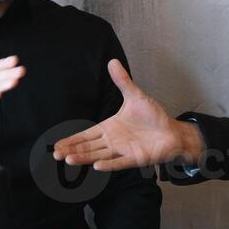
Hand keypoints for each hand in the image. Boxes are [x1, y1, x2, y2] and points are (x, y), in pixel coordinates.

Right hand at [50, 60, 201, 170]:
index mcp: (109, 128)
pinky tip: (97, 166)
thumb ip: (122, 81)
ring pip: (99, 155)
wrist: (172, 131)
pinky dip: (109, 164)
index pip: (86, 135)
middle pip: (88, 147)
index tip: (56, 145)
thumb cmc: (153, 117)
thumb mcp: (135, 96)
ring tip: (69, 160)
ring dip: (84, 158)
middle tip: (56, 154)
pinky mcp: (135, 158)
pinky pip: (120, 162)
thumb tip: (112, 61)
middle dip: (72, 150)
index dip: (72, 140)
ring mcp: (123, 151)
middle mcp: (113, 141)